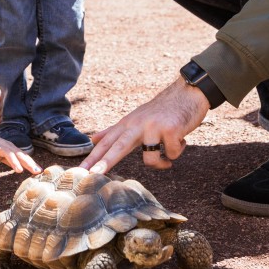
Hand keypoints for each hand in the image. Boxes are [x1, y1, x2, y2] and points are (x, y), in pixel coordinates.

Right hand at [0, 122, 41, 174]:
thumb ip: (7, 160)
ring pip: (8, 152)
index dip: (31, 163)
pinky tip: (1, 152)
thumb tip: (18, 167)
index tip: (39, 171)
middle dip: (28, 163)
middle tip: (37, 171)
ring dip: (15, 160)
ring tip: (20, 170)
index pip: (22, 157)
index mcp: (8, 149)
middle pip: (19, 154)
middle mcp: (5, 145)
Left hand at [80, 78, 209, 173]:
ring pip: (150, 159)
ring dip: (162, 163)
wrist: (188, 93)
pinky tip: (181, 139)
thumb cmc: (162, 110)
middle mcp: (137, 124)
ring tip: (168, 156)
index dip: (93, 157)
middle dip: (105, 162)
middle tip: (92, 175)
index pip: (107, 142)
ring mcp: (154, 126)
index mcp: (127, 124)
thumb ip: (114, 130)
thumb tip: (92, 138)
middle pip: (118, 146)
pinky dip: (178, 150)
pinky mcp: (171, 129)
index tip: (80, 170)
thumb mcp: (135, 118)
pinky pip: (172, 154)